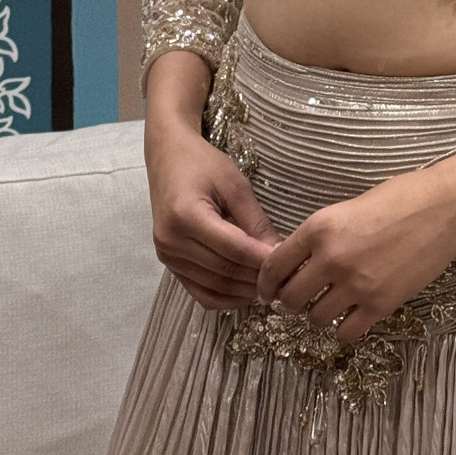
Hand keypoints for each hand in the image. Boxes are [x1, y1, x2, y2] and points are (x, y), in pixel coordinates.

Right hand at [146, 122, 279, 310]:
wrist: (168, 157)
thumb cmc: (202, 163)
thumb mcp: (235, 184)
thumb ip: (255, 221)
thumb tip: (278, 253)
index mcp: (185, 215)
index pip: (233, 248)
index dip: (262, 260)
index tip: (289, 263)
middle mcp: (171, 241)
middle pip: (223, 271)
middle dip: (257, 277)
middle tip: (286, 278)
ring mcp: (166, 256)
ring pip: (213, 286)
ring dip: (243, 291)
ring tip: (271, 285)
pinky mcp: (168, 264)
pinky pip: (199, 291)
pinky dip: (224, 297)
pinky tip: (246, 292)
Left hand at [254, 168, 455, 344]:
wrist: (444, 208)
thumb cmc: (400, 197)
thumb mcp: (348, 207)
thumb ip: (322, 235)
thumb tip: (300, 262)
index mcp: (319, 228)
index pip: (274, 266)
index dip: (266, 283)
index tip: (267, 292)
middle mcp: (331, 258)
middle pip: (290, 298)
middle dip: (289, 302)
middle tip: (299, 299)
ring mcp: (356, 285)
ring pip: (315, 319)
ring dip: (316, 316)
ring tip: (327, 307)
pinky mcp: (380, 305)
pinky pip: (346, 332)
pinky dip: (343, 329)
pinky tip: (350, 317)